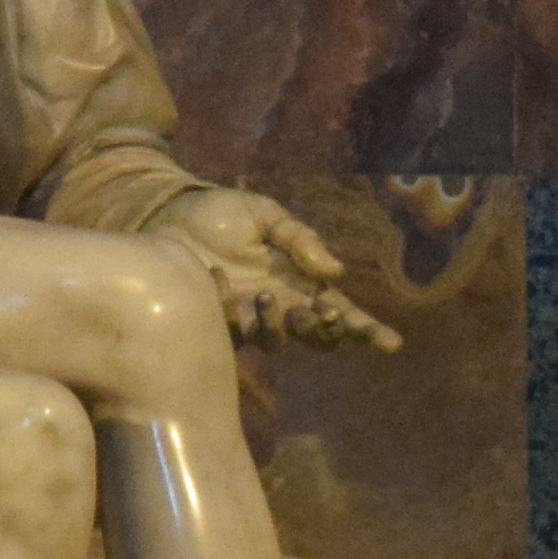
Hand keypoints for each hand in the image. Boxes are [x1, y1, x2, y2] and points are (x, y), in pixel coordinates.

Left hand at [153, 183, 397, 351]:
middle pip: (318, 335)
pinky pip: (232, 328)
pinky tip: (215, 276)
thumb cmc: (219, 215)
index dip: (366, 329)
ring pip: (278, 341)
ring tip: (265, 294)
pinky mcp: (216, 324)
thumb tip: (335, 271)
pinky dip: (227, 304)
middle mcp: (280, 305)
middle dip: (326, 330)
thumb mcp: (263, 215)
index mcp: (299, 280)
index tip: (390, 343)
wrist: (167, 216)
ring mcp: (248, 318)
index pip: (340, 310)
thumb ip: (299, 238)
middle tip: (321, 313)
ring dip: (277, 322)